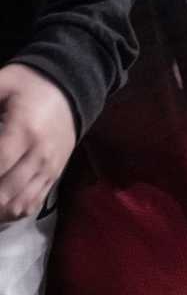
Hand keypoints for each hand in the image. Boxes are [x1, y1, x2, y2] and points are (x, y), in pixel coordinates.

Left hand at [0, 64, 75, 221]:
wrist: (71, 89)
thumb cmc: (30, 84)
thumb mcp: (0, 82)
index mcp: (24, 131)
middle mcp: (39, 155)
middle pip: (5, 191)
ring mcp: (49, 169)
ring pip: (18, 204)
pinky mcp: (53, 176)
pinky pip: (32, 204)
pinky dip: (9, 212)